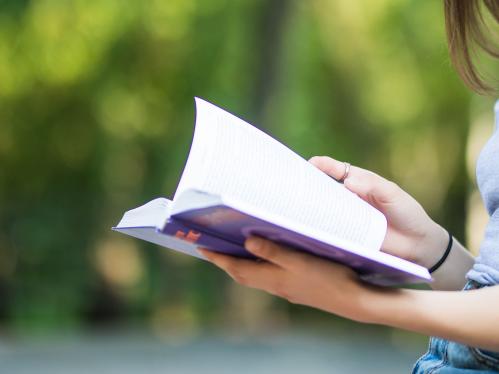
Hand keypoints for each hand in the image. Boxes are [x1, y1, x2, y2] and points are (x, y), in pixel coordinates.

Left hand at [199, 237, 376, 322]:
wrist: (354, 300)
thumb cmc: (328, 277)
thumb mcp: (299, 261)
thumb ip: (273, 251)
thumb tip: (246, 242)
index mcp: (272, 279)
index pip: (236, 268)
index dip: (217, 258)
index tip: (201, 247)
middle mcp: (275, 285)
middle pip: (242, 274)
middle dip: (225, 261)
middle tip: (213, 247)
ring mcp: (286, 288)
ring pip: (256, 275)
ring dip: (242, 264)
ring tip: (234, 249)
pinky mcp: (297, 286)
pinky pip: (269, 275)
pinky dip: (260, 266)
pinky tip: (267, 257)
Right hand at [309, 156, 447, 268]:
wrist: (419, 245)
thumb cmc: (408, 213)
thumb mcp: (392, 194)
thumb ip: (372, 186)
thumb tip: (347, 182)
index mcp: (359, 183)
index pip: (337, 171)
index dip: (322, 165)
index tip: (310, 163)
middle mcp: (349, 199)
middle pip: (325, 189)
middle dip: (310, 184)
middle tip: (295, 184)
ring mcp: (347, 218)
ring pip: (324, 209)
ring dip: (311, 206)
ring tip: (296, 204)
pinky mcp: (347, 235)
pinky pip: (331, 230)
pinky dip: (320, 227)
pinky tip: (309, 226)